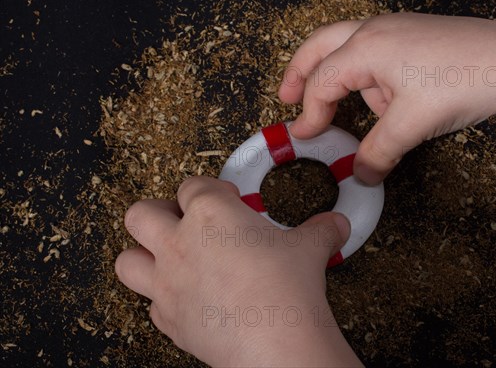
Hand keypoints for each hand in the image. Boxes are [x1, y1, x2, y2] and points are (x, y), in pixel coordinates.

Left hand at [115, 176, 361, 366]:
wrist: (274, 343)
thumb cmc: (285, 289)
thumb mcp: (309, 248)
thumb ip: (320, 231)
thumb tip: (335, 226)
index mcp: (210, 213)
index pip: (193, 185)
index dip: (210, 189)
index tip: (227, 198)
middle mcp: (179, 244)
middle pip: (141, 214)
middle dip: (159, 212)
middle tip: (182, 220)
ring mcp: (167, 284)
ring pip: (127, 260)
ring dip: (142, 255)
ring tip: (166, 257)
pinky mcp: (168, 319)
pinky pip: (152, 304)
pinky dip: (163, 299)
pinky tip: (186, 298)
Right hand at [279, 13, 495, 180]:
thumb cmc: (462, 82)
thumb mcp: (410, 126)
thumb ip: (378, 153)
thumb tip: (361, 174)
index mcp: (365, 47)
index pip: (322, 83)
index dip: (310, 113)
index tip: (305, 136)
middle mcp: (375, 30)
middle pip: (320, 46)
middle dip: (300, 72)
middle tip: (286, 96)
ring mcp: (397, 28)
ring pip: (350, 47)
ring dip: (345, 78)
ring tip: (366, 112)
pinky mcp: (416, 35)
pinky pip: (379, 52)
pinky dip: (372, 74)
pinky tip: (394, 97)